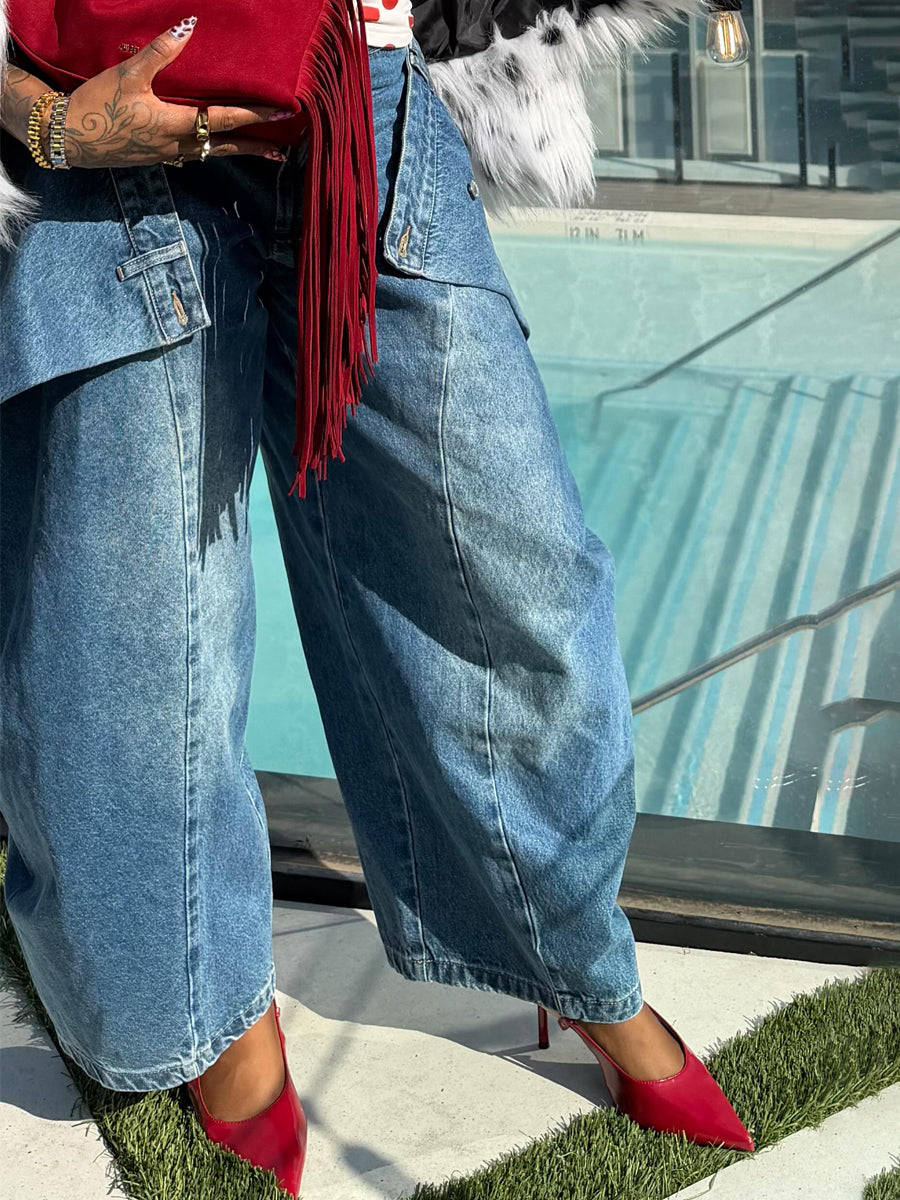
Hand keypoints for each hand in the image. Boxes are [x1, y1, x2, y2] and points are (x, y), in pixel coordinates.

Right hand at [58, 16, 292, 167]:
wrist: (69, 138)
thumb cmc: (98, 105)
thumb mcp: (128, 74)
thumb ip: (160, 52)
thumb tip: (188, 25)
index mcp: (176, 124)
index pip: (224, 119)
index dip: (254, 115)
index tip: (281, 114)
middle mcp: (178, 145)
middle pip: (225, 146)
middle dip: (254, 146)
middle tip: (282, 149)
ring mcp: (168, 155)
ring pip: (211, 153)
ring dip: (235, 151)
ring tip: (257, 150)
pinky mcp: (157, 157)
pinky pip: (193, 155)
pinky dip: (210, 150)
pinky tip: (213, 146)